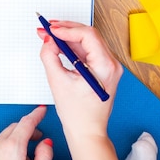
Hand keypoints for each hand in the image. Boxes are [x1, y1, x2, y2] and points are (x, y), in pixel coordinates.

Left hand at [0, 106, 52, 159]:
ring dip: (10, 145)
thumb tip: (45, 143)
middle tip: (35, 142)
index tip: (40, 111)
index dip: (36, 115)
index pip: (26, 123)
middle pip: (13, 129)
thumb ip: (44, 157)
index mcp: (11, 149)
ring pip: (0, 139)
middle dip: (25, 132)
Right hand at [38, 21, 122, 138]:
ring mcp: (109, 67)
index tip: (50, 30)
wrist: (87, 131)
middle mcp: (112, 64)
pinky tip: (59, 46)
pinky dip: (73, 47)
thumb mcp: (57, 82)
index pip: (88, 35)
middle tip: (46, 29)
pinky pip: (88, 52)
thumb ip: (50, 56)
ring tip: (49, 36)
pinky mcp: (103, 70)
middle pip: (89, 35)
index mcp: (105, 66)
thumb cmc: (77, 114)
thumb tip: (48, 40)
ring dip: (68, 37)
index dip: (67, 29)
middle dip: (66, 30)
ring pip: (88, 42)